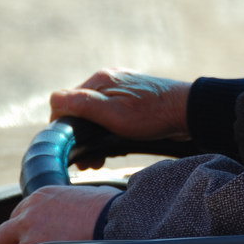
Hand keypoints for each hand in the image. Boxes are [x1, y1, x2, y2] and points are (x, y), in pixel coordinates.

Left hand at [0, 185, 120, 243]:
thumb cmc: (108, 206)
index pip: (20, 213)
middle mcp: (30, 212)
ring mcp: (28, 233)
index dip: (28, 226)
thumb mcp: (88, 193)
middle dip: (14, 241)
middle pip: (4, 232)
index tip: (38, 234)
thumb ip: (74, 200)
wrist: (113, 218)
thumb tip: (85, 204)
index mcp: (42, 195)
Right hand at [50, 69, 191, 167]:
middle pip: (79, 109)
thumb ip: (82, 104)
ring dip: (93, 138)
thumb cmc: (151, 115)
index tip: (72, 149)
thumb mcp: (112, 113)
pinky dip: (107, 132)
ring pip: (95, 115)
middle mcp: (109, 80)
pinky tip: (114, 147)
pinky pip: (110, 116)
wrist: (188, 113)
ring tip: (100, 161)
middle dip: (79, 137)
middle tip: (89, 163)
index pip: (63, 101)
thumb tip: (54, 100)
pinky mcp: (133, 99)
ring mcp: (122, 89)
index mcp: (101, 80)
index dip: (63, 127)